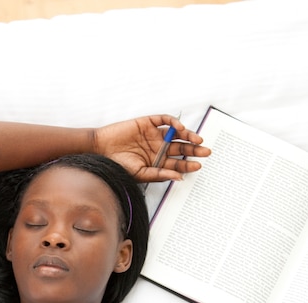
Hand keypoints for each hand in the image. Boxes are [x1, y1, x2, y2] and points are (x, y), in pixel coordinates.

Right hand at [94, 115, 210, 182]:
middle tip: (206, 151)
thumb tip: (179, 178)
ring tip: (197, 140)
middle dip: (194, 150)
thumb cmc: (117, 164)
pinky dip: (174, 123)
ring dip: (188, 136)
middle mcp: (158, 148)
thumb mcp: (140, 174)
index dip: (188, 165)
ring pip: (176, 134)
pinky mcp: (148, 122)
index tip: (198, 166)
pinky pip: (165, 120)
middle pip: (181, 148)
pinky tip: (180, 128)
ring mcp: (154, 135)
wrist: (101, 149)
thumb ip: (159, 175)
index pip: (177, 164)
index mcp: (156, 162)